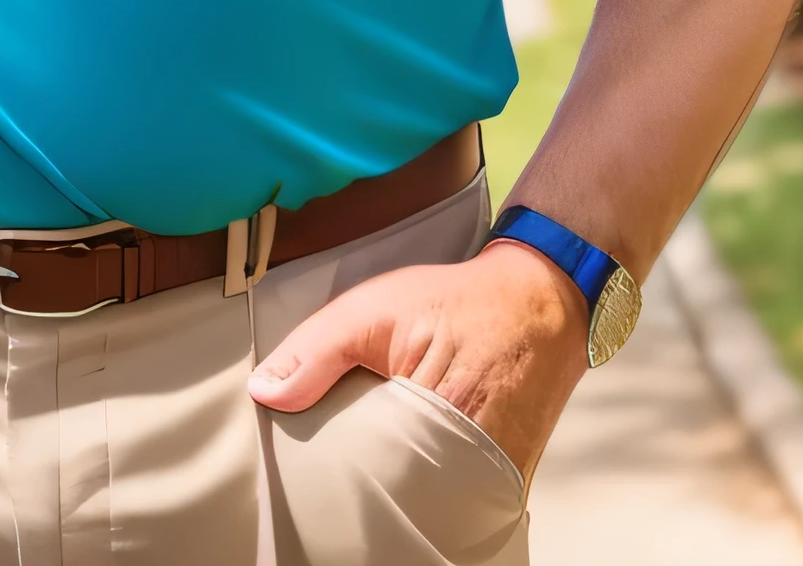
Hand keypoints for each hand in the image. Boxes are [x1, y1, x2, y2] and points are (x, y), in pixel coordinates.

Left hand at [247, 240, 587, 480]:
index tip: (307, 469)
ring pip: (425, 500)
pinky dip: (427, 483)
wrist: (537, 302)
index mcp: (432, 418)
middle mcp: (469, 460)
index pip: (365, 471)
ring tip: (371, 470)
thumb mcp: (371, 309)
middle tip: (337, 473)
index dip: (334, 470)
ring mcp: (491, 475)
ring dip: (396, 485)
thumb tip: (265, 392)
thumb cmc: (456, 302)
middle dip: (364, 484)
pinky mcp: (504, 479)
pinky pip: (455, 496)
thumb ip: (315, 351)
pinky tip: (408, 467)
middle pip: (395, 492)